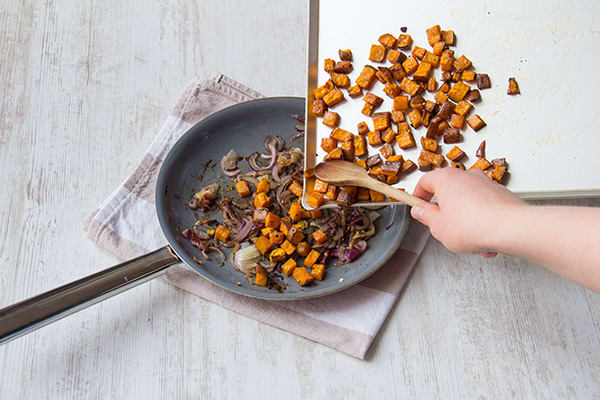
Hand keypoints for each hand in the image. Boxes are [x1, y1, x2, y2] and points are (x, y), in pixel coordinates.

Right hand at [411, 167, 525, 255]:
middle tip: (440, 226)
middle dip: (444, 211)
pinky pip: (484, 207)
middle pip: (448, 191)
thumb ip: (427, 217)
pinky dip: (481, 221)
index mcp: (447, 179)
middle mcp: (467, 176)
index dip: (418, 195)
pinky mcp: (500, 194)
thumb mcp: (439, 227)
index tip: (417, 204)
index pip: (425, 181)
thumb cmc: (475, 225)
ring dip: (464, 220)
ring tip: (467, 240)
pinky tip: (484, 240)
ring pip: (467, 202)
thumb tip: (421, 211)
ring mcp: (486, 183)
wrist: (511, 228)